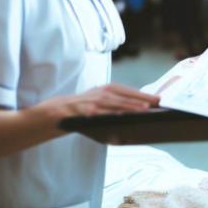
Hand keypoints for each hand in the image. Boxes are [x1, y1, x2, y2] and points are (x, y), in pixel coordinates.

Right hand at [40, 83, 159, 122]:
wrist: (51, 114)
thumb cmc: (77, 111)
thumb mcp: (96, 105)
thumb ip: (112, 107)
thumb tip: (134, 112)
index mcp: (102, 91)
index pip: (125, 90)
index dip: (141, 94)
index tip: (157, 98)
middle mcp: (97, 93)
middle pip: (122, 94)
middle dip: (140, 98)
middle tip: (156, 103)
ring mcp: (88, 102)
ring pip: (111, 102)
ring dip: (128, 105)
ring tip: (143, 109)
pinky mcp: (79, 111)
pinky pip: (95, 112)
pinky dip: (106, 113)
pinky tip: (118, 116)